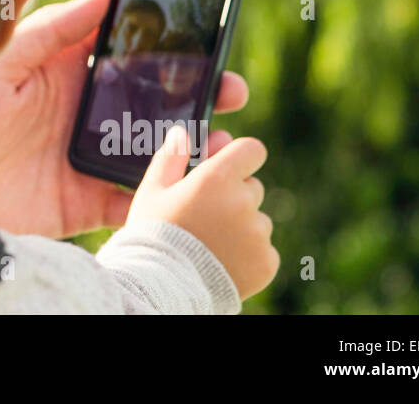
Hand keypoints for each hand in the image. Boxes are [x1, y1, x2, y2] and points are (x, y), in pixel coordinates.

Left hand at [0, 0, 248, 237]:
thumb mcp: (4, 58)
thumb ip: (52, 27)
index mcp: (70, 71)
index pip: (130, 53)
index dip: (171, 46)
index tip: (208, 37)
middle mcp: (86, 112)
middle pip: (155, 101)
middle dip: (199, 94)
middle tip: (232, 90)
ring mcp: (89, 156)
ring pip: (155, 149)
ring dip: (193, 145)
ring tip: (224, 141)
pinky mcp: (85, 200)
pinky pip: (135, 199)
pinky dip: (166, 195)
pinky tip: (192, 187)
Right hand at [130, 126, 277, 299]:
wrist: (161, 286)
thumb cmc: (152, 234)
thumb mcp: (152, 192)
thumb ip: (170, 158)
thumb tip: (182, 133)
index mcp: (217, 177)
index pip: (252, 150)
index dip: (241, 156)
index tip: (229, 167)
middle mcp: (243, 201)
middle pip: (252, 187)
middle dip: (234, 196)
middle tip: (205, 215)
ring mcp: (258, 233)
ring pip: (257, 220)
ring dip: (241, 227)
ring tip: (210, 244)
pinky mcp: (266, 261)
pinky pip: (264, 250)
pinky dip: (249, 255)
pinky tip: (222, 261)